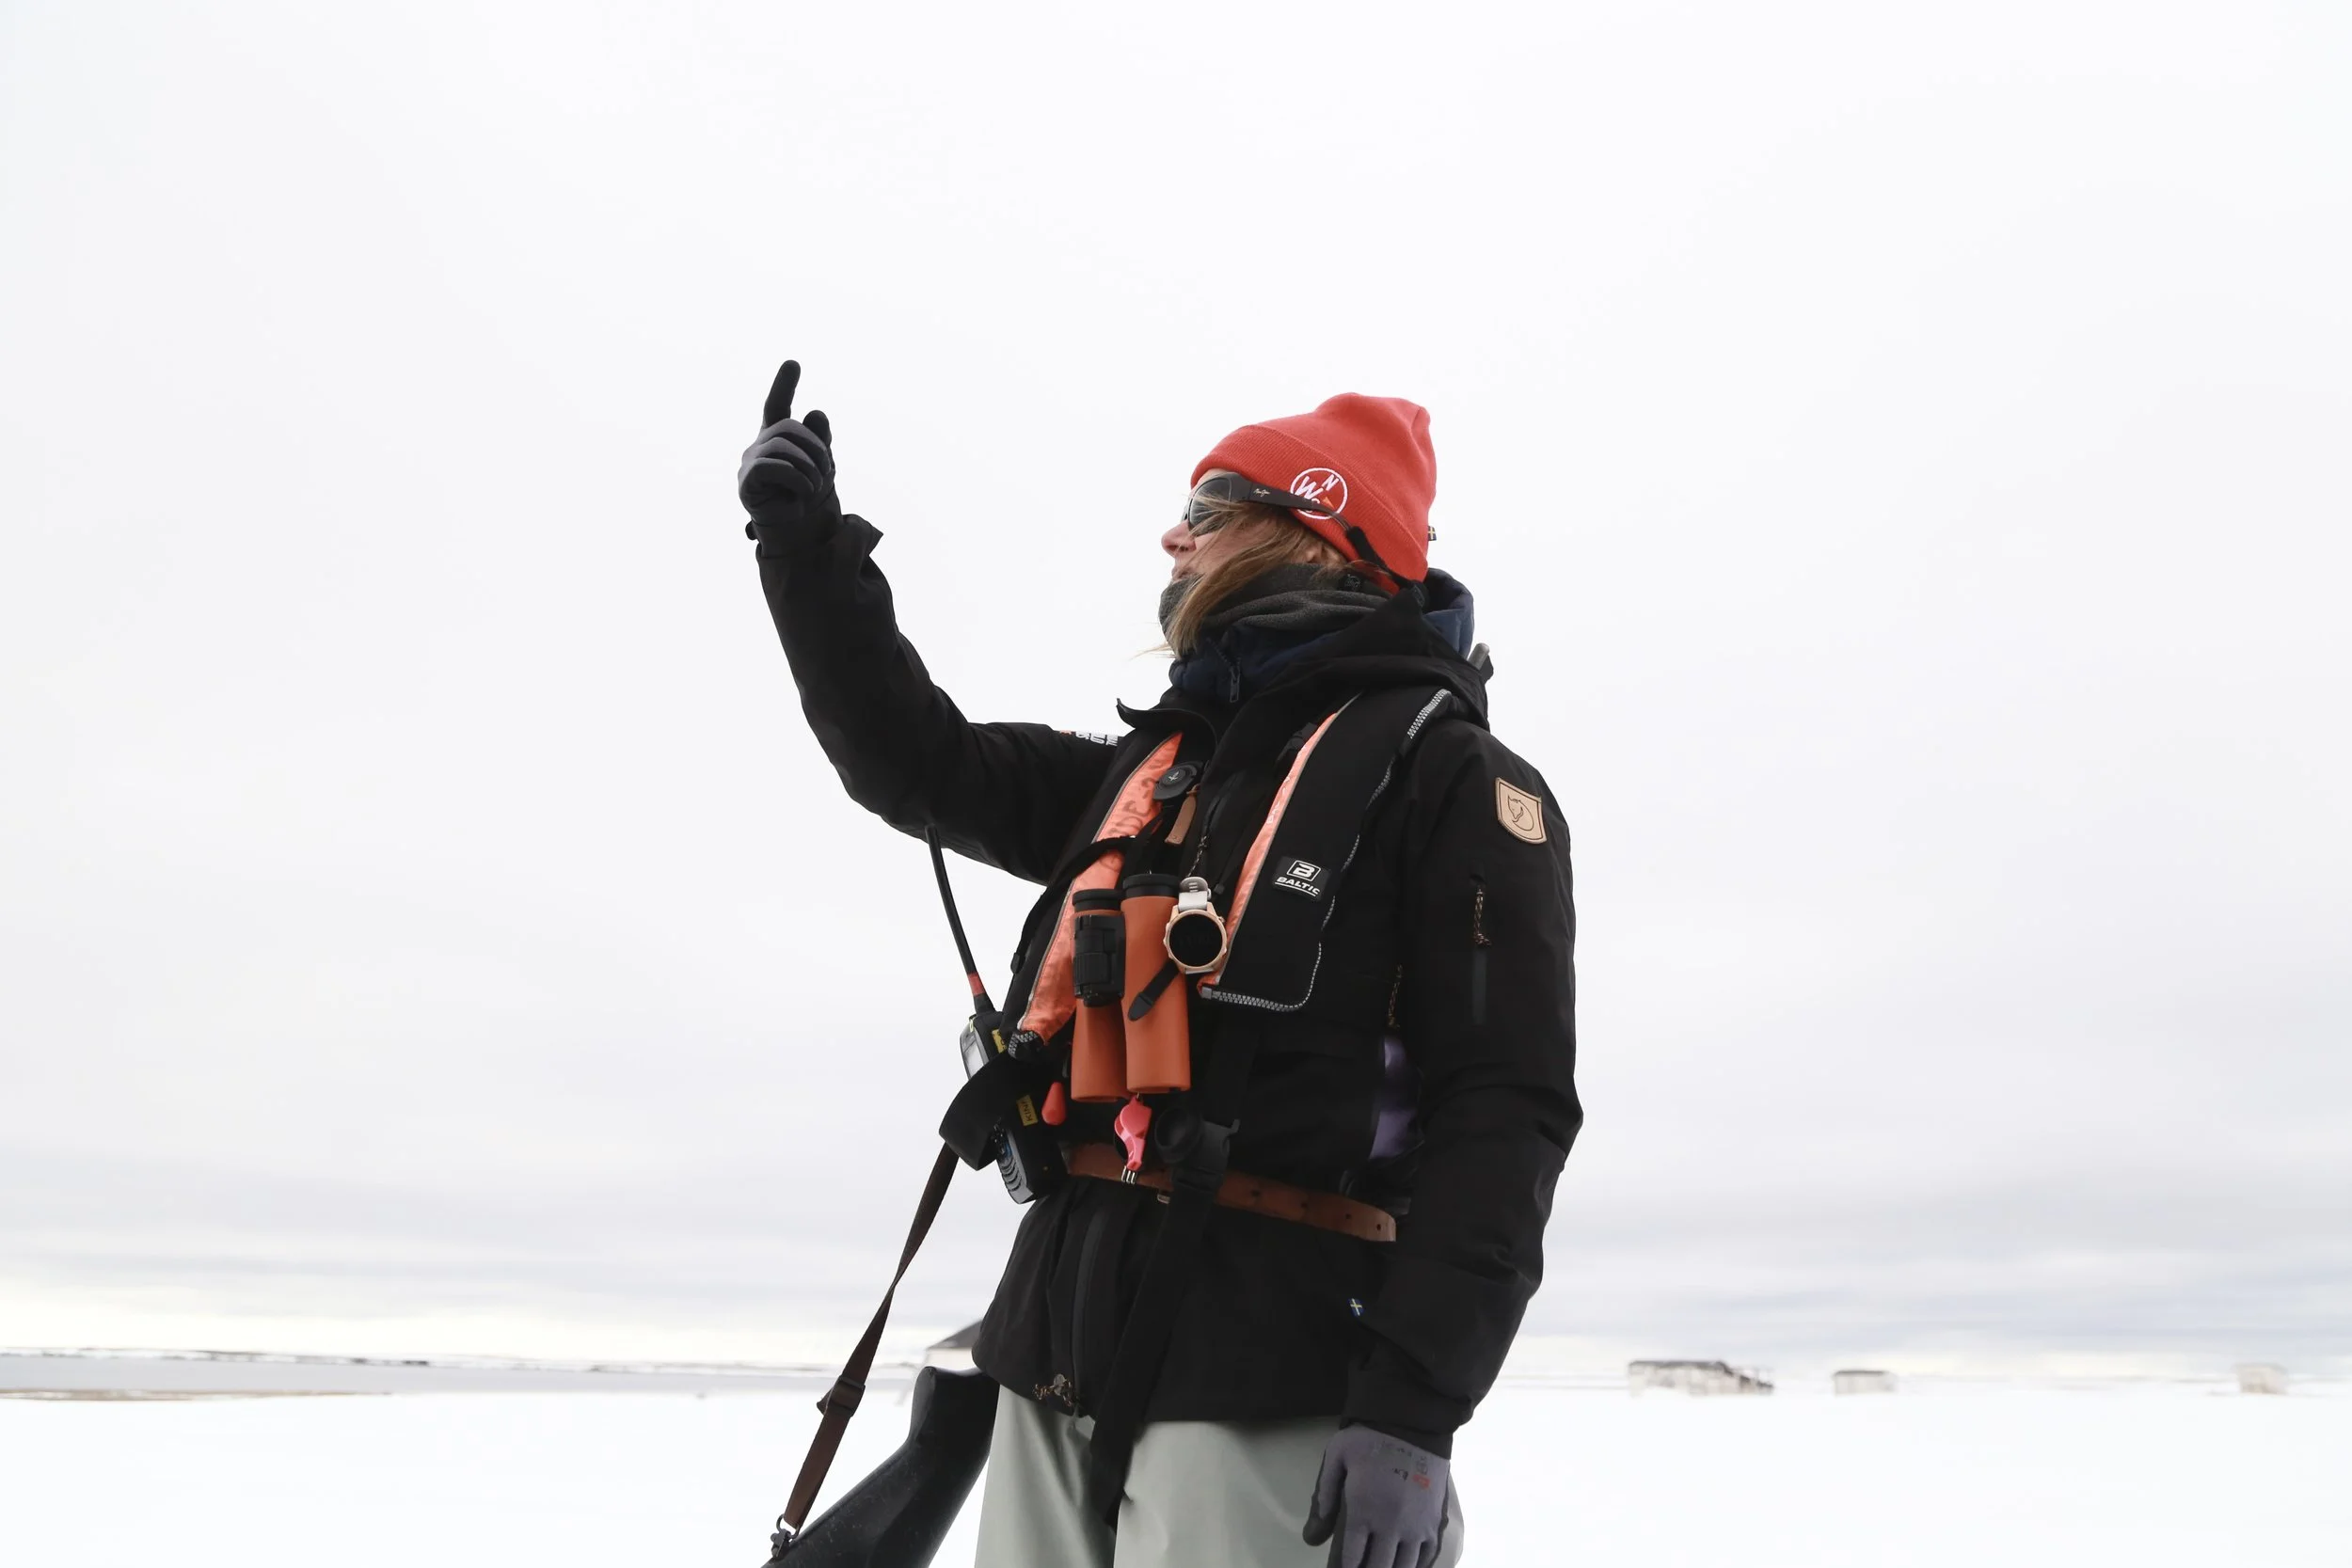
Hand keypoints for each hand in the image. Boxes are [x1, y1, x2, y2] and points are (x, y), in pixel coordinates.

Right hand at [738, 359, 838, 545]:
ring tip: (815, 486)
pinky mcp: (746, 481)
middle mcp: (760, 446)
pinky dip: (796, 477)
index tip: (793, 363)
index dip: (784, 386)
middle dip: (815, 446)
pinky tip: (802, 493)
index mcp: (777, 438)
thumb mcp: (822, 464)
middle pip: (788, 427)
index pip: (777, 407)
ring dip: (809, 466)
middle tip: (827, 470)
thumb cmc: (807, 496)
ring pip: (782, 445)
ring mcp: (750, 462)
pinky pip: (773, 465)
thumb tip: (816, 413)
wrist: (800, 531)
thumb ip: (820, 439)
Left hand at [1303, 1426, 1451, 1567]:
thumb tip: (1311, 1538)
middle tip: (1359, 1567)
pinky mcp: (1435, 1522)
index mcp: (1363, 1511)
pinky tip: (1406, 1566)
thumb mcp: (1336, 1457)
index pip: (1351, 1558)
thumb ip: (1322, 1497)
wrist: (1413, 1423)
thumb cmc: (1370, 1438)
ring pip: (1403, 1567)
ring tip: (1380, 1566)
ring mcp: (1416, 1527)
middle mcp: (1391, 1526)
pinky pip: (1427, 1557)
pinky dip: (1415, 1567)